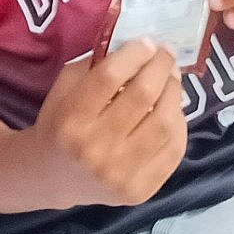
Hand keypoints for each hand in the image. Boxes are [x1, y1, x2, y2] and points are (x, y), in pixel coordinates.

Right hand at [30, 42, 187, 207]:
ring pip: (165, 123)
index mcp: (71, 119)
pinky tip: (174, 109)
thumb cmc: (60, 124)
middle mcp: (94, 149)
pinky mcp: (140, 191)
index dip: (135, 54)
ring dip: (175, 92)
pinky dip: (179, 124)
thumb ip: (96, 65)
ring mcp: (120, 174)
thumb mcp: (65, 88)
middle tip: (167, 53)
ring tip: (173, 78)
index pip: (110, 77)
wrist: (54, 178)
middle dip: (161, 66)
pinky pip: (173, 151)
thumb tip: (138, 46)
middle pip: (142, 96)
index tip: (148, 42)